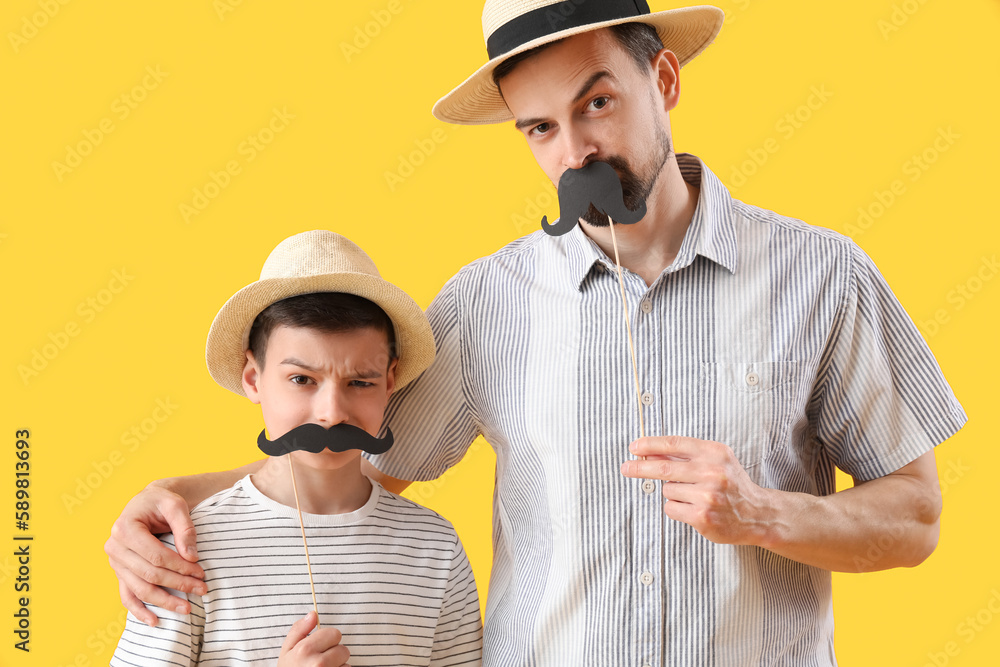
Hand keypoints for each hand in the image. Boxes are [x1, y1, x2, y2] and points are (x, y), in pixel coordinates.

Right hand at [104, 484, 205, 625]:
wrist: (147, 502)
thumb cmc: (162, 502)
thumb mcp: (176, 505)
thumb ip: (185, 528)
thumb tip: (191, 557)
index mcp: (125, 528)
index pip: (156, 556)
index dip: (180, 567)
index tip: (201, 573)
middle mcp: (115, 547)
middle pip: (149, 574)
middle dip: (177, 584)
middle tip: (202, 590)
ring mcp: (115, 562)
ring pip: (139, 588)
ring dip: (163, 601)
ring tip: (186, 609)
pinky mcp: (119, 571)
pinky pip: (126, 595)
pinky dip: (139, 610)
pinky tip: (154, 621)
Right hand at [278, 612, 350, 666]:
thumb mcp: (287, 651)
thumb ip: (299, 630)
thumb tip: (312, 615)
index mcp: (305, 650)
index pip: (334, 633)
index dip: (327, 640)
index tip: (319, 648)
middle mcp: (318, 663)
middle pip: (343, 649)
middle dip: (335, 654)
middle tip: (321, 663)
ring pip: (346, 664)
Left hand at [621, 436, 772, 545]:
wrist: (757, 514)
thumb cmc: (731, 484)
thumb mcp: (715, 460)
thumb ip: (686, 455)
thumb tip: (649, 452)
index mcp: (714, 453)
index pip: (674, 444)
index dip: (650, 444)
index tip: (634, 447)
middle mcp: (712, 472)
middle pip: (663, 468)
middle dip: (640, 467)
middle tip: (626, 467)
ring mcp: (707, 496)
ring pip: (667, 490)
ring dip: (672, 493)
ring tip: (692, 495)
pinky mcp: (702, 516)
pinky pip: (671, 508)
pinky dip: (676, 508)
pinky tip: (692, 508)